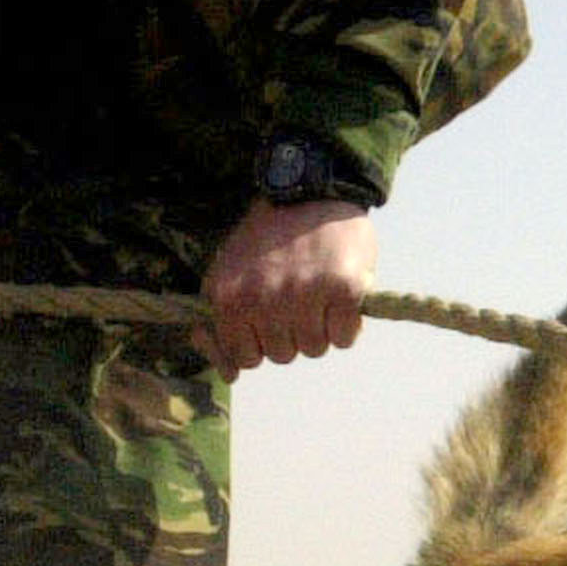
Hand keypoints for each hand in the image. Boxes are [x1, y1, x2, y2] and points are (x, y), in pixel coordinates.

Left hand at [196, 199, 375, 376]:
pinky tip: (339, 297)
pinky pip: (344, 338)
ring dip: (320, 329)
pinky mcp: (342, 290)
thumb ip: (219, 325)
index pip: (245, 358)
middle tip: (296, 297)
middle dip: (291, 333)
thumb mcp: (226, 274)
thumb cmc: (267, 236)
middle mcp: (264, 300)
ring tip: (318, 293)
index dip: (261, 342)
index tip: (269, 319)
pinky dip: (346, 324)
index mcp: (230, 298)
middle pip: (282, 356)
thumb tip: (230, 375)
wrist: (309, 190)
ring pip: (314, 349)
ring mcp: (304, 295)